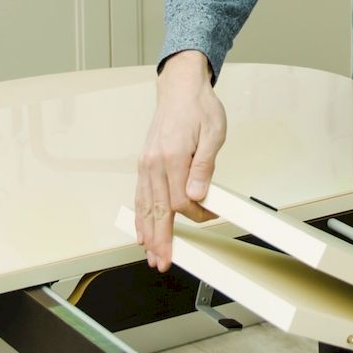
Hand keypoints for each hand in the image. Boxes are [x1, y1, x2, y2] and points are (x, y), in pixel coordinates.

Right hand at [135, 50, 225, 271]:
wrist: (180, 89)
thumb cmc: (198, 108)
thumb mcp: (213, 134)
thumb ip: (204, 167)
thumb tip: (198, 195)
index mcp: (172, 157)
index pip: (181, 200)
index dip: (196, 215)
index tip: (210, 216)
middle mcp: (154, 163)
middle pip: (156, 210)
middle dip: (160, 240)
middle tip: (162, 263)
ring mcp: (146, 164)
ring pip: (145, 206)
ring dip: (147, 233)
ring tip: (150, 254)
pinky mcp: (144, 164)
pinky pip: (140, 195)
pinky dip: (139, 215)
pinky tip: (141, 230)